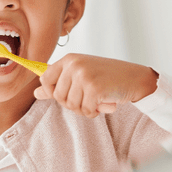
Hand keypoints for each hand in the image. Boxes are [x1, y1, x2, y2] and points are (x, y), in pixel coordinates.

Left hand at [33, 54, 158, 117]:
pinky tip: (105, 103)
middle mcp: (74, 65)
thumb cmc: (108, 77)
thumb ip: (58, 83)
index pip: (44, 79)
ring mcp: (83, 76)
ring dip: (85, 108)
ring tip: (98, 99)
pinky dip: (95, 112)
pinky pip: (86, 110)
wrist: (135, 78)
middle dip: (73, 103)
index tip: (66, 94)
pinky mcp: (94, 88)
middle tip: (89, 97)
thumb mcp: (80, 75)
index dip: (52, 92)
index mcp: (69, 59)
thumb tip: (36, 93)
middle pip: (58, 96)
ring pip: (72, 105)